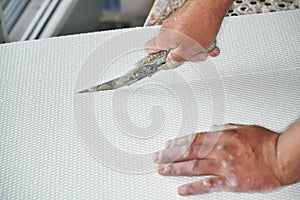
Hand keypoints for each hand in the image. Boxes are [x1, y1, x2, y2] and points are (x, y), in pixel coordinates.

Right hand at [147, 0, 233, 68]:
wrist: (211, 5)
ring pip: (183, 41)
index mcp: (164, 39)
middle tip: (194, 55)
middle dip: (185, 54)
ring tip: (206, 47)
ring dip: (195, 46)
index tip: (165, 64)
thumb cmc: (200, 24)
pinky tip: (209, 40)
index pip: (150, 50)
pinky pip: (190, 33)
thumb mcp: (188, 51)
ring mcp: (176, 23)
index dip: (156, 59)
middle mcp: (167, 29)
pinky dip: (199, 38)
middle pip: (171, 48)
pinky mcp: (186, 18)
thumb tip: (169, 64)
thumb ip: (176, 60)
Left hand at [153, 124, 284, 195]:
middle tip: (157, 158)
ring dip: (175, 169)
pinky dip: (193, 188)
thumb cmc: (264, 142)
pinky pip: (207, 185)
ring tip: (162, 170)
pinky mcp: (230, 182)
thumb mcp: (240, 127)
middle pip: (188, 152)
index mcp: (221, 136)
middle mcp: (219, 150)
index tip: (167, 145)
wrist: (280, 157)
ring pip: (193, 167)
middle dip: (169, 155)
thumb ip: (222, 129)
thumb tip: (209, 130)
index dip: (177, 143)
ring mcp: (223, 166)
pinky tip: (181, 189)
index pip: (192, 139)